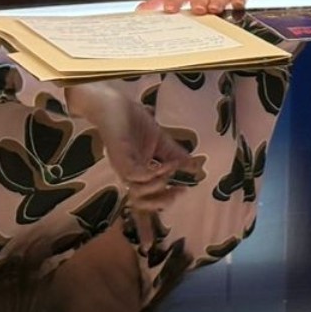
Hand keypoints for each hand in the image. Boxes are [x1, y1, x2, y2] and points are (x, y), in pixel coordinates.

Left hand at [65, 83, 193, 210]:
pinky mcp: (120, 156)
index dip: (158, 208)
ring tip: (173, 171)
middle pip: (139, 202)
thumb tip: (195, 165)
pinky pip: (136, 173)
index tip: (174, 206)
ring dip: (158, 186)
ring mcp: (123, 166)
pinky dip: (154, 172)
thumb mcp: (161, 140)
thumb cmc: (134, 122)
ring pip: (137, 191)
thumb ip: (175, 155)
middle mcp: (128, 173)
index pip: (144, 199)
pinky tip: (167, 164)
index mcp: (137, 172)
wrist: (115, 103)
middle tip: (180, 191)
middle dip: (161, 202)